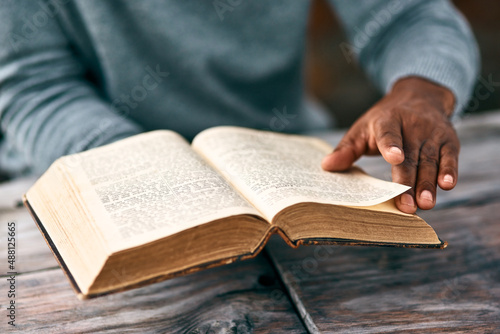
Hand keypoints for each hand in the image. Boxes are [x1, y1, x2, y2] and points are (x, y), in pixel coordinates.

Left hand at [321, 76, 458, 213]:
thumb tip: (326, 166)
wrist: (420, 96)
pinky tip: (447, 186)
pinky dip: (450, 171)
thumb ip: (346, 149)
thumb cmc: (383, 120)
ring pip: (429, 161)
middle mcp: (413, 125)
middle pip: (410, 157)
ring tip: (425, 204)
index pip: (388, 134)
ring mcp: (432, 133)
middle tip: (406, 206)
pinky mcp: (449, 140)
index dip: (391, 146)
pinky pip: (450, 157)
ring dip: (428, 184)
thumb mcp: (362, 129)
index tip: (394, 158)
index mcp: (387, 121)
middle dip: (408, 182)